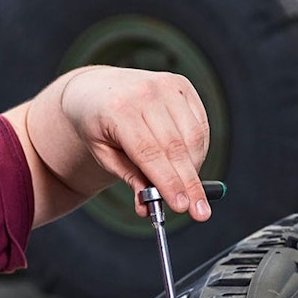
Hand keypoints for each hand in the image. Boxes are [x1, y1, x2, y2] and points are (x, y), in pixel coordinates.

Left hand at [60, 67, 210, 220]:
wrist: (97, 89)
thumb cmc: (98, 123)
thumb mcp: (102, 154)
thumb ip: (129, 178)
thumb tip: (149, 206)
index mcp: (118, 110)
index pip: (149, 153)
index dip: (168, 182)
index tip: (181, 206)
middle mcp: (144, 93)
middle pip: (175, 147)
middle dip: (190, 183)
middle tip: (200, 211)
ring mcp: (165, 86)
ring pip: (193, 137)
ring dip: (194, 169)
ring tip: (186, 188)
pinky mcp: (181, 85)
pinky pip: (199, 125)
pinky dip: (199, 150)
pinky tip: (189, 164)